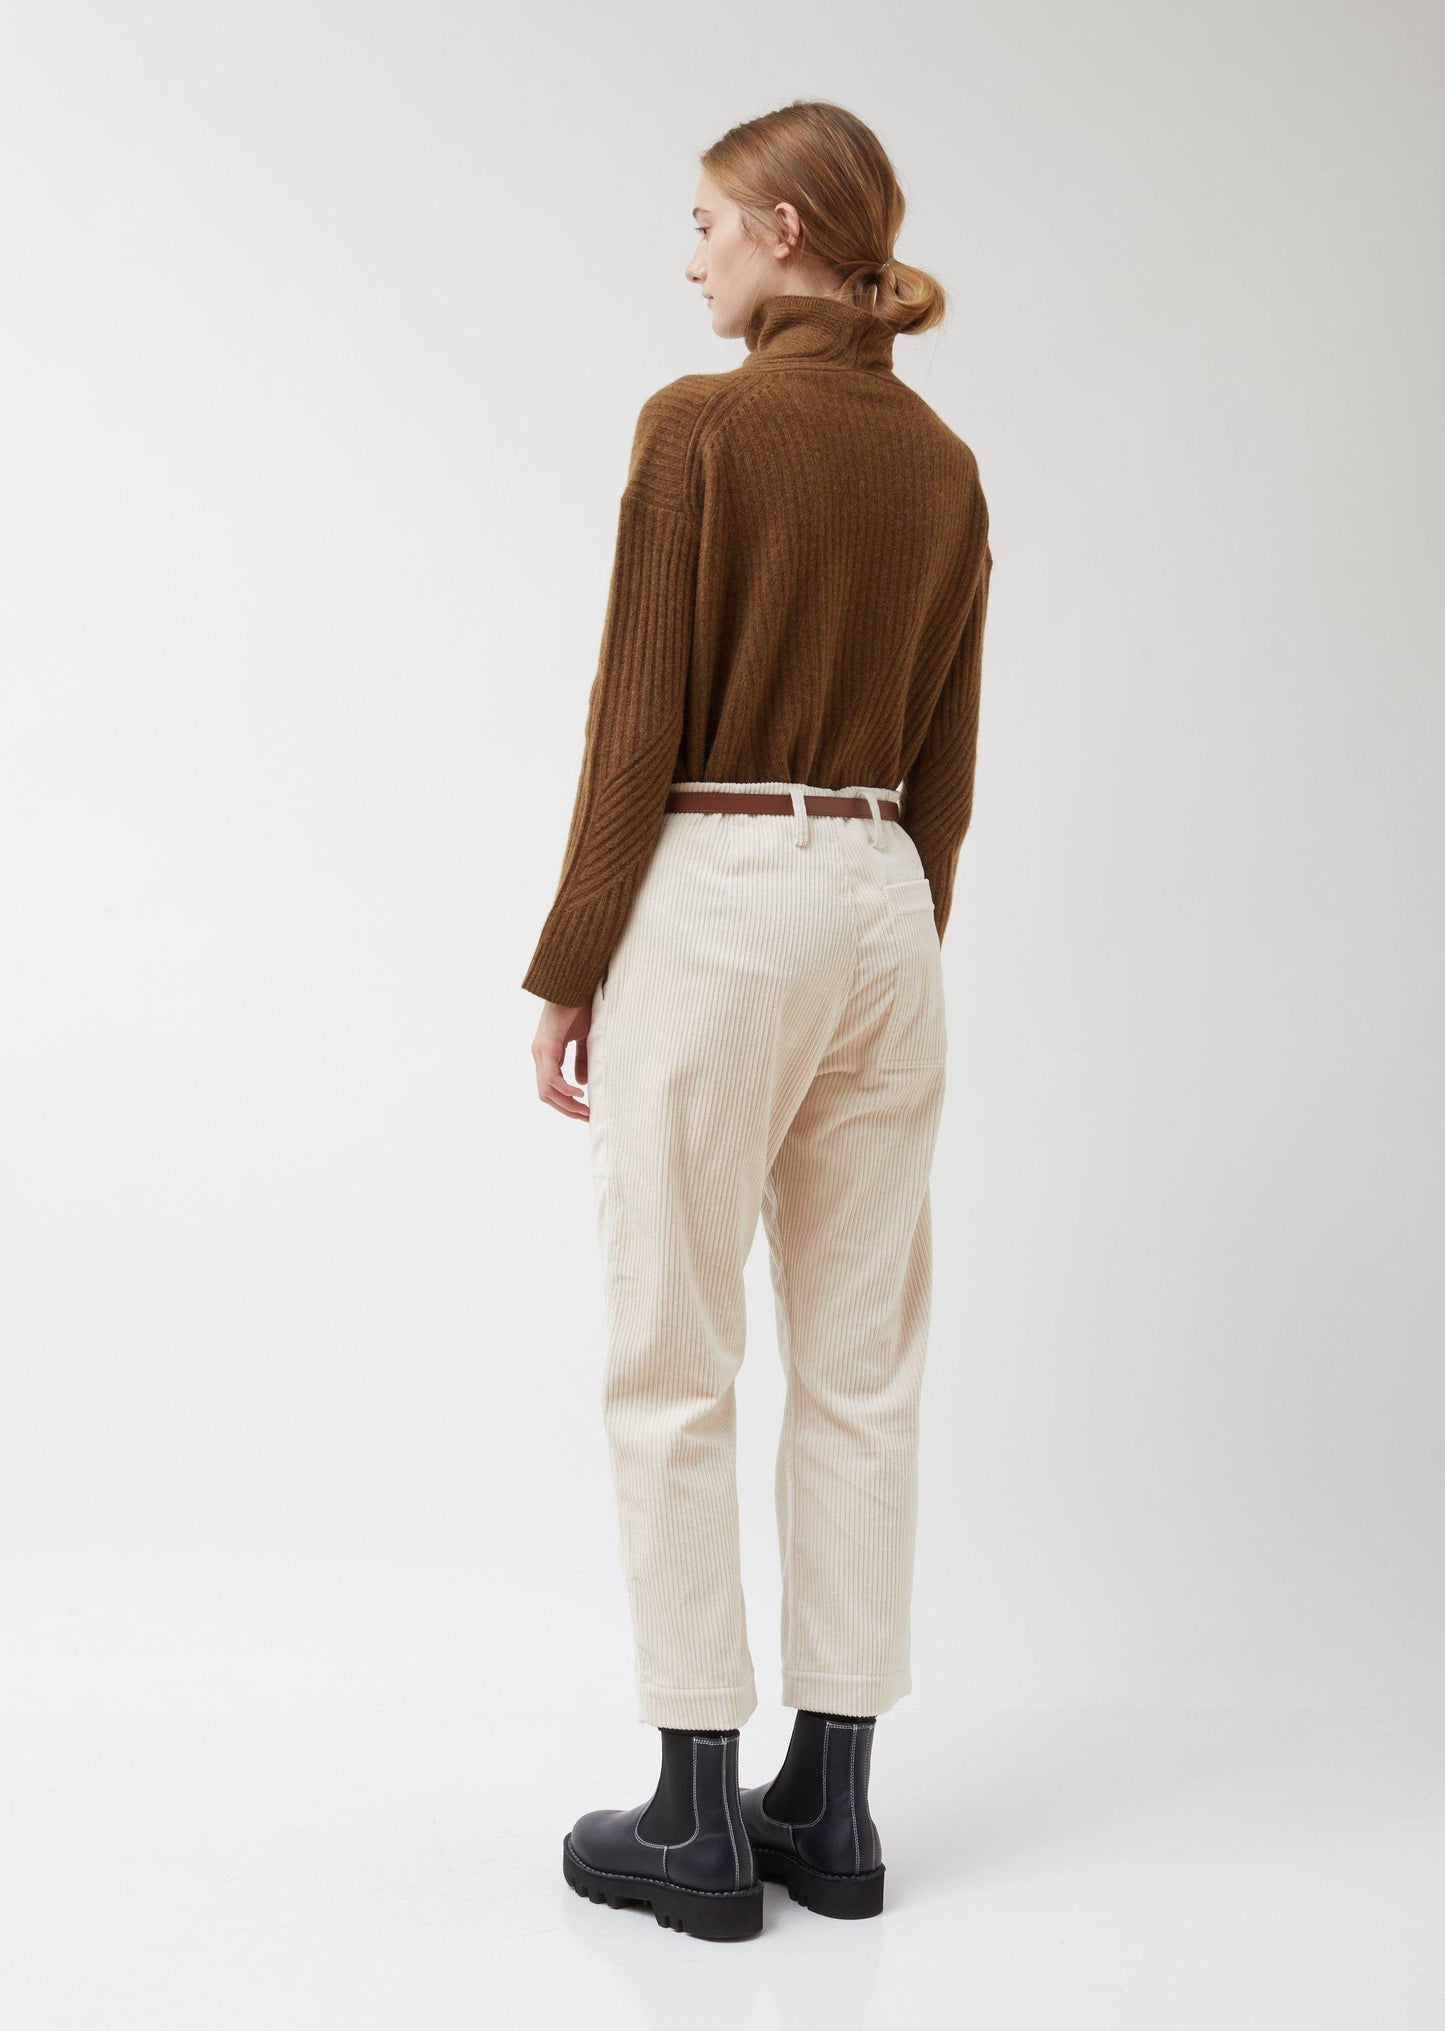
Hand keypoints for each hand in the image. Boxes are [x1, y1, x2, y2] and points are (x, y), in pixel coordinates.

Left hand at [532, 999, 591, 1118]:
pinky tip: (579, 1095)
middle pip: (546, 1094)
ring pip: (546, 1090)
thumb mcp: (584, 1038)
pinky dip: (564, 1089)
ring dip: (566, 1105)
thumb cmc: (579, 1006)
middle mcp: (539, 1055)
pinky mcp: (546, 1047)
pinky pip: (551, 1077)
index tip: (585, 1113)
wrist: (573, 983)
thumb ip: (581, 1060)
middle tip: (587, 1118)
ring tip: (585, 1111)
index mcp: (547, 1054)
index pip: (550, 1088)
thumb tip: (582, 1084)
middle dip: (567, 1110)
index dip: (566, 1104)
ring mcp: (540, 1052)